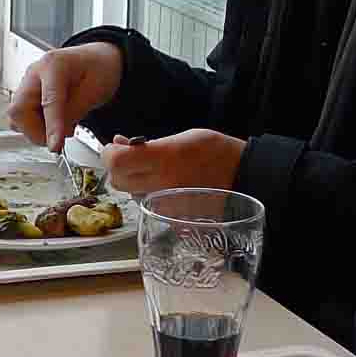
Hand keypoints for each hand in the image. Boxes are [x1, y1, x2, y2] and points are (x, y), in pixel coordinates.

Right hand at [8, 43, 123, 149]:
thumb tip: (57, 134)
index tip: (54, 146)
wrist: (96, 60)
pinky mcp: (26, 96)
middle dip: (38, 130)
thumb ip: (75, 111)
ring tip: (60, 127)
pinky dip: (35, 127)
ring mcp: (27, 84)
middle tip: (59, 138)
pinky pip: (21, 119)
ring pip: (17, 118)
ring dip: (36, 130)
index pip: (49, 101)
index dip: (51, 126)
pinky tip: (52, 123)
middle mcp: (34, 73)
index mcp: (54, 65)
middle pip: (20, 110)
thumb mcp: (95, 90)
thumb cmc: (98, 69)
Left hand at [101, 129, 245, 196]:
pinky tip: (167, 186)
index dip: (109, 153)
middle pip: (117, 181)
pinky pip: (150, 206)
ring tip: (156, 172)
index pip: (116, 161)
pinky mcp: (173, 219)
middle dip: (118, 169)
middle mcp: (162, 184)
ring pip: (132, 195)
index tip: (116, 147)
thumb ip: (149, 144)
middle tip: (132, 160)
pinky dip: (151, 196)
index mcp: (164, 159)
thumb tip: (120, 143)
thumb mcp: (183, 137)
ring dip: (135, 183)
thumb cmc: (217, 151)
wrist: (246, 177)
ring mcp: (166, 205)